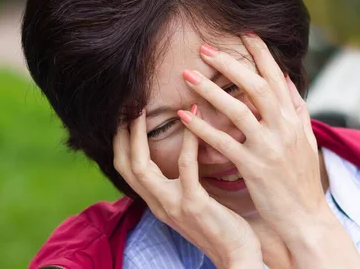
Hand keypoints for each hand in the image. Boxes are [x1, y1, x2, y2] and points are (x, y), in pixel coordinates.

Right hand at [112, 106, 261, 268]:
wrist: (238, 256)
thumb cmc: (221, 225)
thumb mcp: (193, 201)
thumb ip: (183, 179)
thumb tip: (184, 148)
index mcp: (157, 202)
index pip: (127, 168)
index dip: (121, 140)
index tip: (125, 114)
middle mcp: (159, 204)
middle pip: (125, 165)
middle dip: (121, 134)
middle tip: (127, 104)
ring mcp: (173, 205)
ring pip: (142, 166)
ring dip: (139, 134)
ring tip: (144, 108)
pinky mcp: (194, 204)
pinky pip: (186, 166)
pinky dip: (188, 140)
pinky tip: (194, 118)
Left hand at [177, 35, 327, 244]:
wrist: (305, 218)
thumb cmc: (302, 178)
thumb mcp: (305, 139)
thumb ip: (296, 108)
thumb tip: (285, 79)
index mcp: (293, 119)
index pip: (275, 77)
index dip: (260, 53)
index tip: (244, 32)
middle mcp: (283, 128)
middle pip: (255, 86)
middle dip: (229, 64)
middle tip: (204, 48)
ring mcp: (269, 147)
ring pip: (238, 110)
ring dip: (211, 89)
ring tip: (187, 75)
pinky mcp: (254, 168)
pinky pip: (224, 143)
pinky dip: (203, 128)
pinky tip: (184, 116)